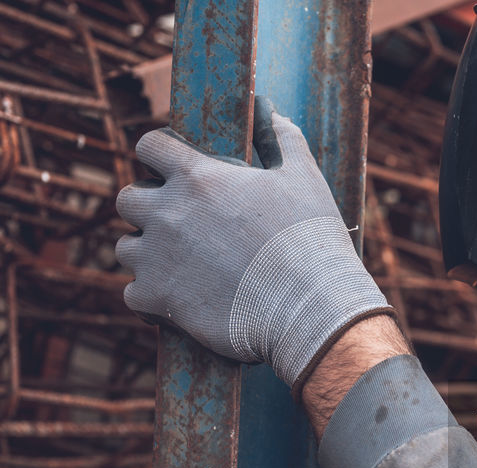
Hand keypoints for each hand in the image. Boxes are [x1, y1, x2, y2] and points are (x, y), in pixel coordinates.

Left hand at [115, 97, 391, 389]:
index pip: (149, 146)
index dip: (160, 155)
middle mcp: (168, 213)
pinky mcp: (159, 298)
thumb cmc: (311, 241)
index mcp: (198, 177)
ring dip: (147, 253)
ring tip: (180, 265)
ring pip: (125, 248)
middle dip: (149, 207)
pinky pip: (133, 293)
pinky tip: (179, 298)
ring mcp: (158, 257)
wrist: (310, 307)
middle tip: (180, 224)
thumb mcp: (305, 178)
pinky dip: (153, 296)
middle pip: (127, 199)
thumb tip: (270, 111)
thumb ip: (283, 138)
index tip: (175, 170)